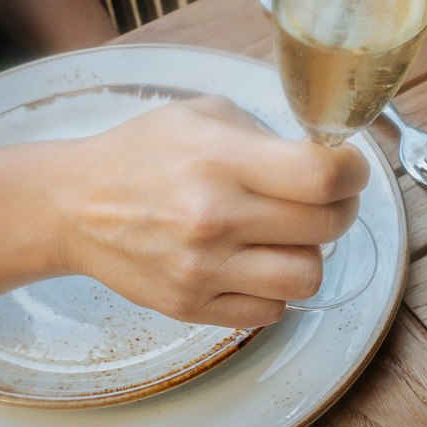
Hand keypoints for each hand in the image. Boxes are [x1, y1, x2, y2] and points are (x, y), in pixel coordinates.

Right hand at [54, 96, 368, 326]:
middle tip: (324, 199)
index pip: (323, 176)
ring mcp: (203, 269)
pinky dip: (274, 289)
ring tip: (287, 236)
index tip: (350, 169)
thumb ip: (266, 135)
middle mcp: (213, 218)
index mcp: (219, 160)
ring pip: (308, 276)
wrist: (73, 206)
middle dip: (339, 208)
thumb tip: (325, 158)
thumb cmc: (140, 155)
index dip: (353, 172)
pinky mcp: (192, 306)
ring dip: (309, 254)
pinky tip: (255, 263)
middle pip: (326, 226)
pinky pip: (272, 311)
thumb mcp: (201, 115)